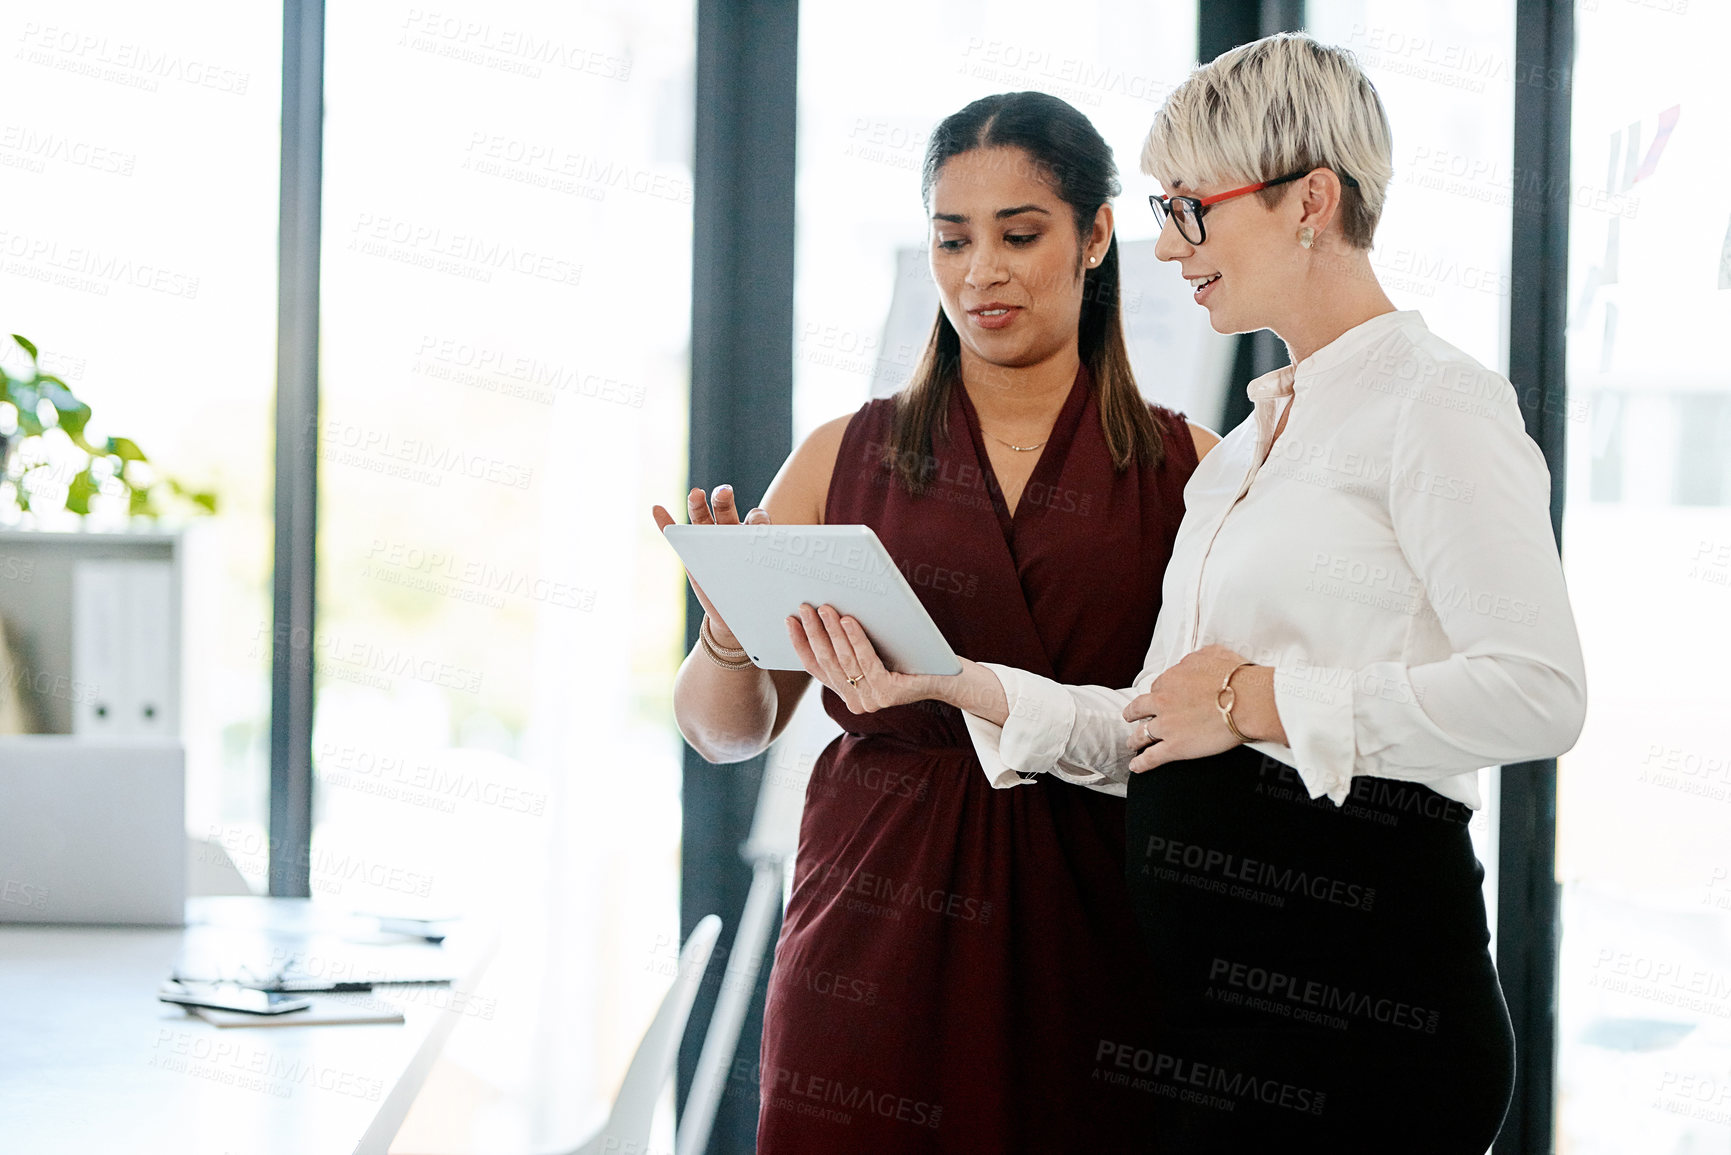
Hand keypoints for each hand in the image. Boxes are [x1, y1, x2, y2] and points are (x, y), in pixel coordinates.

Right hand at [651, 485, 768, 648]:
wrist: (736, 615)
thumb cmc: (758, 593)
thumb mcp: (772, 584)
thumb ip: (784, 575)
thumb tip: (814, 576)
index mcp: (751, 536)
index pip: (756, 519)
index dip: (757, 519)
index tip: (758, 524)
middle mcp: (729, 532)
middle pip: (725, 509)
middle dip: (724, 499)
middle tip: (724, 493)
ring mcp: (707, 539)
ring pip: (701, 516)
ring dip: (697, 503)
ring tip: (695, 494)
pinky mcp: (689, 551)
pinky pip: (673, 531)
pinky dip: (664, 520)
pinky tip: (657, 510)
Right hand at [786, 603, 953, 713]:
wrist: (946, 675)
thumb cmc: (908, 656)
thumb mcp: (872, 652)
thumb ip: (849, 645)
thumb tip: (822, 614)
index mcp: (848, 693)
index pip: (816, 668)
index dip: (800, 643)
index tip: (789, 620)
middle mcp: (856, 701)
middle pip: (827, 662)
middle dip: (813, 632)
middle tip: (804, 607)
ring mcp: (871, 700)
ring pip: (844, 660)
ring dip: (831, 631)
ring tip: (824, 608)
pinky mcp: (888, 694)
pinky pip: (867, 661)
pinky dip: (856, 638)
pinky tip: (848, 620)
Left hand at [1122, 644, 1251, 771]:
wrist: (1247, 701)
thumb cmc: (1237, 677)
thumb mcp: (1213, 654)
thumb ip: (1196, 658)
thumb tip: (1189, 662)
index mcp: (1172, 679)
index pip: (1158, 686)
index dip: (1160, 694)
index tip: (1161, 699)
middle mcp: (1163, 701)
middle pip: (1140, 708)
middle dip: (1134, 713)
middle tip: (1132, 717)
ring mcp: (1166, 725)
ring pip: (1141, 734)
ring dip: (1135, 739)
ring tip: (1133, 743)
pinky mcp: (1174, 747)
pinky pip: (1151, 757)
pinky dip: (1141, 763)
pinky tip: (1136, 766)